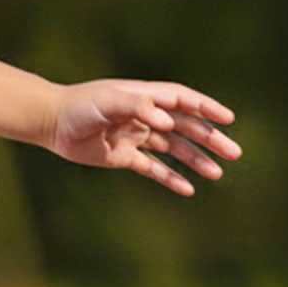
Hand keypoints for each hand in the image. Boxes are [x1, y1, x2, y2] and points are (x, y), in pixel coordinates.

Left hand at [48, 80, 240, 194]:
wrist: (52, 123)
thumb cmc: (81, 105)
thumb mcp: (109, 100)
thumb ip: (138, 106)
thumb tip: (169, 122)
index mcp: (146, 97)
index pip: (184, 101)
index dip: (207, 108)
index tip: (228, 119)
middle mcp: (146, 116)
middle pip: (186, 128)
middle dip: (210, 139)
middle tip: (234, 153)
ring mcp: (136, 136)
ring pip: (174, 150)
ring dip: (196, 161)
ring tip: (217, 174)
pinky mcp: (124, 156)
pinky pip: (153, 168)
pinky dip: (170, 178)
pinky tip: (188, 189)